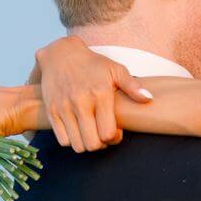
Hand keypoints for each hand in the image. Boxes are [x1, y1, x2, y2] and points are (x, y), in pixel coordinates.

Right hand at [37, 35, 152, 149]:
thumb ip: (132, 86)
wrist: (61, 55)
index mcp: (100, 94)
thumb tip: (148, 99)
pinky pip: (62, 140)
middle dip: (101, 145)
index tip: (115, 131)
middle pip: (92, 144)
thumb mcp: (115, 69)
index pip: (107, 133)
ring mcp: (64, 108)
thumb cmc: (92, 64)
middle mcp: (80, 103)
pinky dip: (72, 141)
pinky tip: (78, 130)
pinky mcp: (51, 111)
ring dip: (86, 144)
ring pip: (77, 145)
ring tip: (91, 133)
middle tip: (103, 135)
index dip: (114, 138)